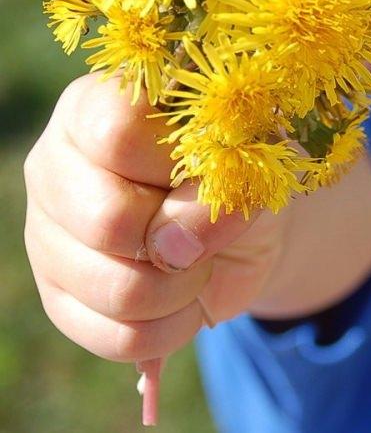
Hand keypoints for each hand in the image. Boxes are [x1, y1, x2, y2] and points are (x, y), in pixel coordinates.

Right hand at [23, 72, 288, 365]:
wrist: (240, 225)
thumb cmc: (240, 170)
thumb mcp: (248, 161)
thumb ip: (220, 184)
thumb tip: (175, 249)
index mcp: (97, 108)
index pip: (117, 135)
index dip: (176, 167)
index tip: (214, 172)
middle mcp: (57, 166)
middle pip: (107, 221)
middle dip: (183, 241)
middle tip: (207, 232)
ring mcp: (48, 235)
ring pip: (114, 290)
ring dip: (184, 289)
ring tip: (199, 265)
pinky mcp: (60, 297)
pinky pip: (118, 337)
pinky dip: (172, 327)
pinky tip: (183, 299)